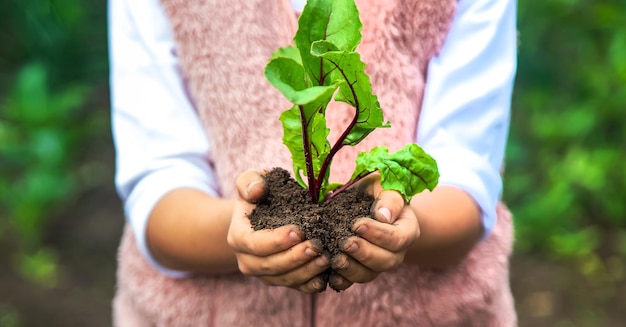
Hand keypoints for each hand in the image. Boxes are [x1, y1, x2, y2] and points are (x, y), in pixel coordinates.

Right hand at [226, 170, 330, 292]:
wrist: (262, 215)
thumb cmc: (260, 196)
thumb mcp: (251, 181)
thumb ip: (250, 182)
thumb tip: (257, 191)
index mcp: (238, 238)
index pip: (255, 244)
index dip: (276, 241)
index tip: (299, 231)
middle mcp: (248, 261)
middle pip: (271, 266)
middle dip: (295, 257)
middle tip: (317, 246)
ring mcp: (264, 274)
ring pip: (285, 279)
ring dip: (307, 271)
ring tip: (326, 258)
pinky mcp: (281, 280)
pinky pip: (297, 287)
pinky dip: (311, 284)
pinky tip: (327, 276)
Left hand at [329, 174, 419, 290]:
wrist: (367, 201)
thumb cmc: (377, 191)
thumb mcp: (385, 186)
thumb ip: (389, 199)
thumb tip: (383, 216)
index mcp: (407, 229)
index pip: (398, 238)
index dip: (378, 235)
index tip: (357, 225)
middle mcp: (396, 251)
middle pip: (386, 261)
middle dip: (364, 253)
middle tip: (345, 243)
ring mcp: (378, 263)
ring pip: (370, 274)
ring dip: (352, 269)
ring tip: (336, 259)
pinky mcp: (361, 269)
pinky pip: (353, 281)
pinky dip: (342, 280)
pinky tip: (331, 276)